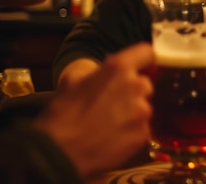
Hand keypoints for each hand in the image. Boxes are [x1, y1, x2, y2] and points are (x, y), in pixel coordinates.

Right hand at [35, 43, 154, 177]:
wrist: (60, 152)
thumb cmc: (62, 114)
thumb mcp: (73, 81)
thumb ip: (98, 72)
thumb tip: (105, 72)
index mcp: (119, 68)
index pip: (145, 52)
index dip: (142, 59)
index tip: (139, 65)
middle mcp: (136, 86)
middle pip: (145, 84)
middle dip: (132, 91)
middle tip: (112, 103)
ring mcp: (142, 112)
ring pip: (143, 108)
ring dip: (132, 113)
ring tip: (109, 124)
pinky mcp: (143, 134)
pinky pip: (142, 129)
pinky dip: (131, 132)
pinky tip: (113, 137)